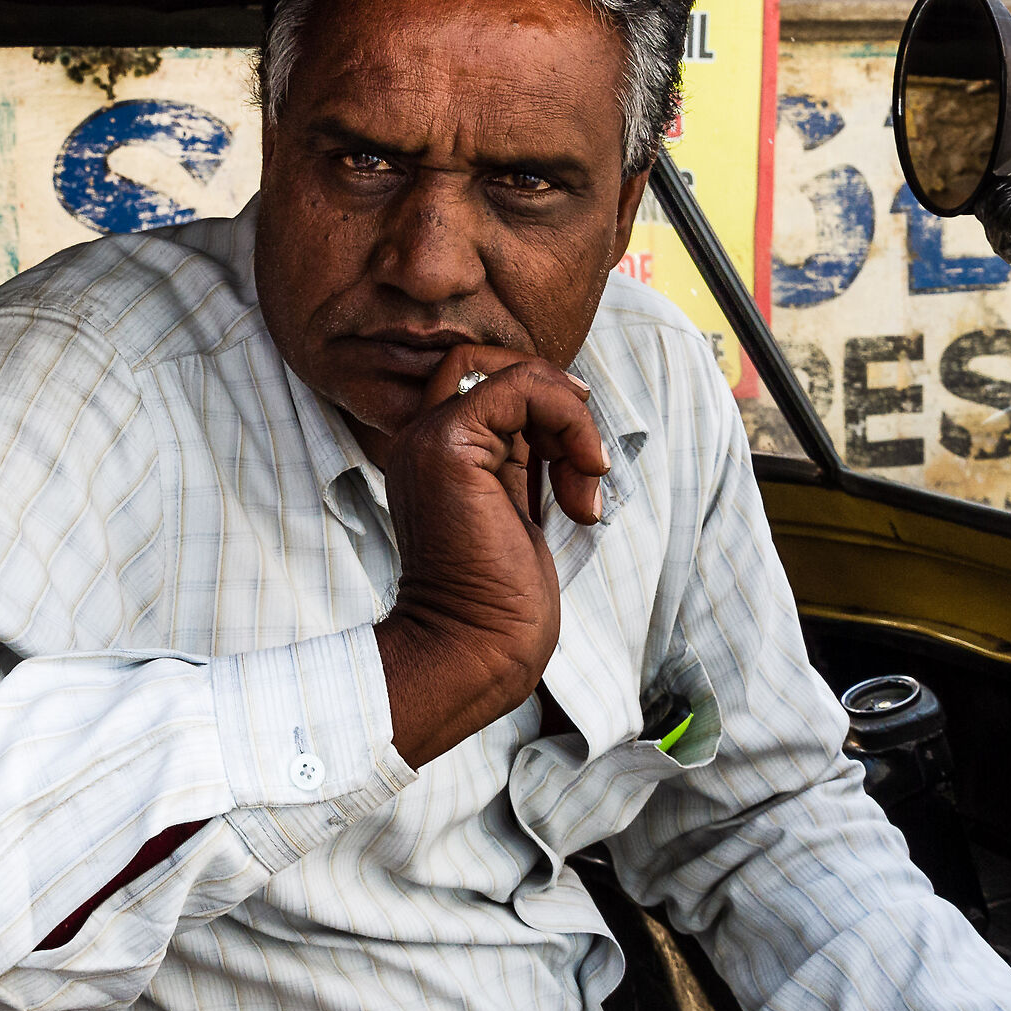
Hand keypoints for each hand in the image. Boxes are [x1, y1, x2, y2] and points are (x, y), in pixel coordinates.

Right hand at [373, 347, 606, 767]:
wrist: (477, 649)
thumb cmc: (501, 602)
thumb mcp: (518, 510)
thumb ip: (525, 460)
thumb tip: (567, 416)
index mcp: (435, 455)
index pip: (482, 383)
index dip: (542, 402)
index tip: (581, 459)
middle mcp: (422, 440)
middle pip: (486, 361)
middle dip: (552, 395)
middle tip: (585, 456)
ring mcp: (429, 440)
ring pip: (508, 369)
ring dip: (570, 416)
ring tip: (588, 478)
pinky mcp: (450, 447)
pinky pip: (520, 389)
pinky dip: (569, 418)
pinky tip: (586, 474)